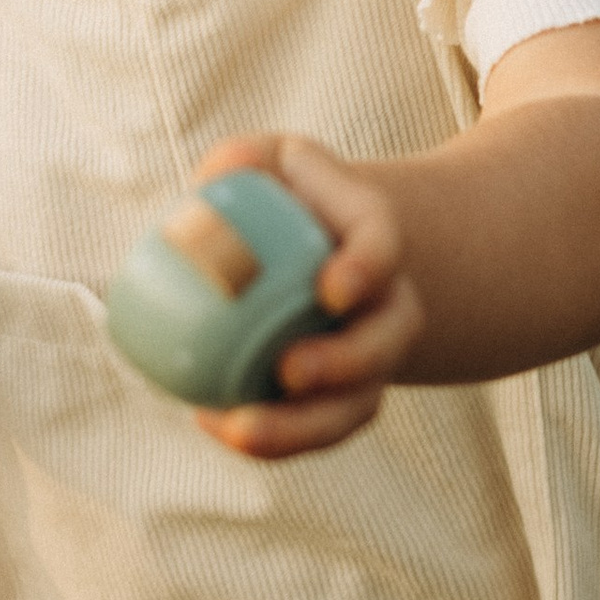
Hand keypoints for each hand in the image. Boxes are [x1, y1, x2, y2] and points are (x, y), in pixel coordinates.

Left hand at [190, 131, 421, 461]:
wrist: (318, 248)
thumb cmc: (283, 198)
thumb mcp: (269, 164)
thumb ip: (244, 160)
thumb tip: (218, 176)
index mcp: (372, 233)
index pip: (383, 245)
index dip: (367, 269)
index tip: (330, 291)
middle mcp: (385, 301)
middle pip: (386, 339)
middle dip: (347, 363)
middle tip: (289, 371)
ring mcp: (370, 357)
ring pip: (358, 403)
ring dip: (306, 426)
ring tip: (241, 426)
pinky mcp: (341, 398)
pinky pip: (317, 429)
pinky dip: (272, 438)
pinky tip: (212, 421)